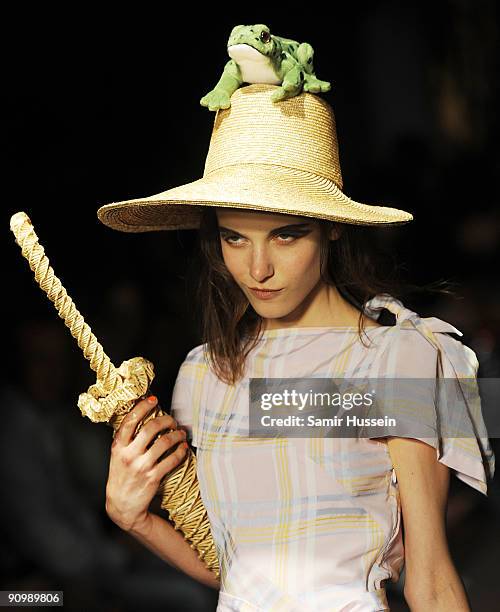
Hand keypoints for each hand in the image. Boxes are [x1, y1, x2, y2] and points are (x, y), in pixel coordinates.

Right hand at [105, 396, 187, 531]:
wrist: (121, 506)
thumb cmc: (121, 476)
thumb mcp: (117, 456)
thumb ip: (126, 439)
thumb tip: (140, 415)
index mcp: (118, 447)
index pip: (130, 421)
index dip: (143, 407)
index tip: (153, 399)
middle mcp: (129, 455)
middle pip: (151, 428)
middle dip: (166, 420)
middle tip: (173, 420)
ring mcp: (141, 466)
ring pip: (164, 442)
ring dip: (177, 434)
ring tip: (181, 433)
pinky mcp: (153, 477)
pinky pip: (172, 459)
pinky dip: (181, 451)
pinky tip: (183, 447)